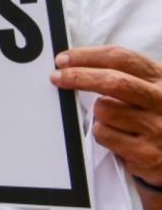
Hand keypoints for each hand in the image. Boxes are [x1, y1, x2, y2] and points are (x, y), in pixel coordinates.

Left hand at [51, 46, 161, 189]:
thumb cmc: (159, 117)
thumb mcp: (152, 90)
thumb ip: (126, 75)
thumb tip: (77, 64)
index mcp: (161, 79)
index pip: (120, 58)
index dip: (86, 56)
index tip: (64, 59)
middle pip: (111, 81)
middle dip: (78, 76)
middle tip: (57, 77)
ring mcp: (156, 128)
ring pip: (103, 111)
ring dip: (98, 115)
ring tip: (115, 121)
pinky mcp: (146, 154)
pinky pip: (104, 135)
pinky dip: (103, 135)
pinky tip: (120, 138)